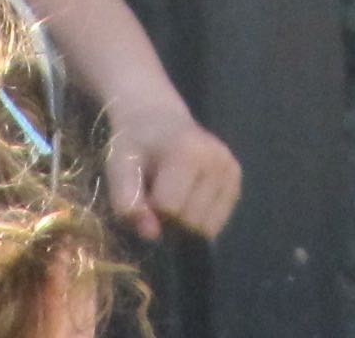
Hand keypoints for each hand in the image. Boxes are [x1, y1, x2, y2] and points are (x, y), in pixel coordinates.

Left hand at [106, 108, 241, 239]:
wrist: (158, 118)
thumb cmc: (136, 145)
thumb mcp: (119, 168)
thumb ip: (127, 203)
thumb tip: (152, 236)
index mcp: (187, 152)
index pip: (171, 208)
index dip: (151, 209)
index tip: (144, 192)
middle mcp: (216, 159)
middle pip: (192, 222)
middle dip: (170, 220)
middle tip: (158, 195)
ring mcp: (230, 168)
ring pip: (208, 228)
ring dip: (186, 223)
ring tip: (174, 196)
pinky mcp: (236, 178)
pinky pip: (217, 223)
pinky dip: (200, 218)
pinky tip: (188, 196)